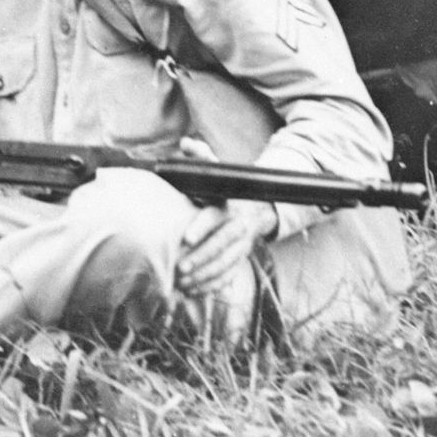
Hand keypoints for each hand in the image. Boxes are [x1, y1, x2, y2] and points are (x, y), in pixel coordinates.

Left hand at [173, 136, 277, 296]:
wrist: (256, 207)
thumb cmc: (226, 189)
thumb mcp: (218, 170)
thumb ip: (202, 158)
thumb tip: (186, 143)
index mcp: (230, 206)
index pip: (217, 217)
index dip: (202, 227)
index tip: (186, 239)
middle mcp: (239, 227)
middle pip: (223, 246)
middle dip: (202, 259)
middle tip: (180, 269)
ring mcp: (242, 245)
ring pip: (227, 264)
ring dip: (206, 276)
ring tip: (184, 283)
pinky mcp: (240, 258)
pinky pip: (230, 275)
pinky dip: (214, 286)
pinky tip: (195, 293)